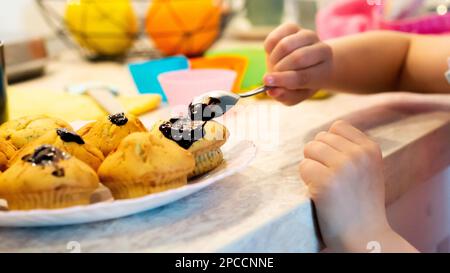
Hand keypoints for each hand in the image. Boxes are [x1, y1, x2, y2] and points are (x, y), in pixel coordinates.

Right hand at [264, 23, 332, 105]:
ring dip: (273, 59)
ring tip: (275, 67)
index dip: (284, 80)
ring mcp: (308, 35)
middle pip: (297, 58)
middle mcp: (321, 49)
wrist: (305, 64)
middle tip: (273, 76)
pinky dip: (269, 48)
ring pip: (285, 45)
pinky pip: (275, 37)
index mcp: (325, 69)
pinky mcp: (293, 28)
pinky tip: (273, 55)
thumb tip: (271, 91)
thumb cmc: (301, 83)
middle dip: (279, 69)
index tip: (267, 81)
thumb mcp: (296, 95)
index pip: (304, 76)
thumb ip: (285, 96)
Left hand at [299, 120, 389, 250]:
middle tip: (329, 177)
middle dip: (318, 155)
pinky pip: (303, 166)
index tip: (335, 164)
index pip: (338, 126)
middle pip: (320, 137)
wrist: (366, 237)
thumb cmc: (362, 205)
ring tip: (323, 184)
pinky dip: (306, 179)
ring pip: (310, 149)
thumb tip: (323, 135)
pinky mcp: (325, 182)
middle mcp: (358, 155)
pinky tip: (319, 193)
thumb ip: (353, 150)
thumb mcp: (369, 170)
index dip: (330, 144)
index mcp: (371, 149)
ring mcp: (342, 167)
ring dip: (311, 165)